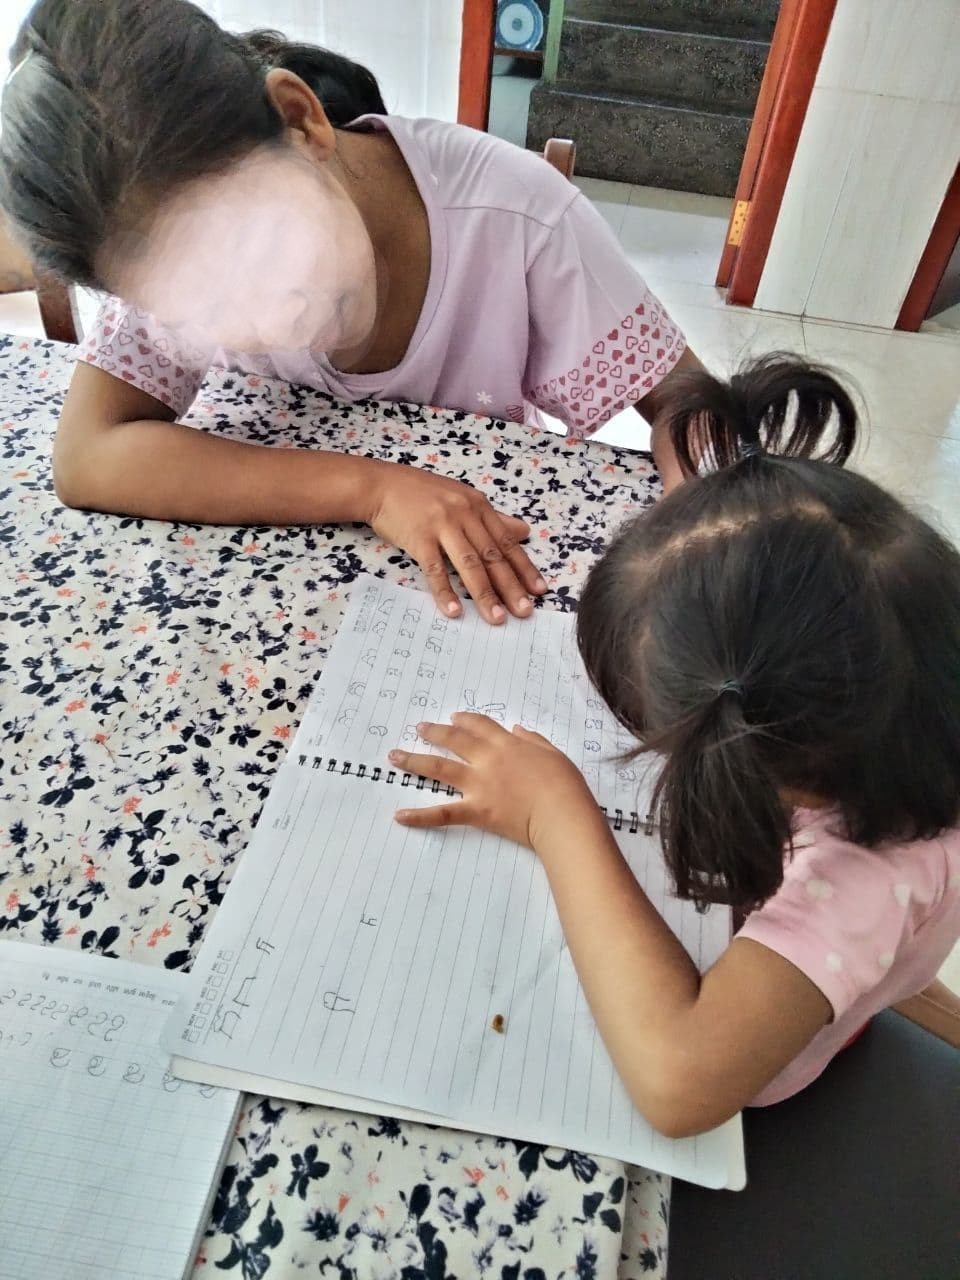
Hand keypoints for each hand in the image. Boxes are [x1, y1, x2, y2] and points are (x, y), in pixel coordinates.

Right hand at [368, 465, 545, 624]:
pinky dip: (445, 591)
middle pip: (492, 556)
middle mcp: (464, 515)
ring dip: (484, 594)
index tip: (539, 591)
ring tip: (496, 618)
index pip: (506, 542)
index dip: (524, 567)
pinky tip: (454, 611)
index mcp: (478, 506)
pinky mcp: (419, 538)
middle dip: (510, 586)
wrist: (381, 485)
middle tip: (525, 612)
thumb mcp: (463, 498)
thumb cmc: (422, 493)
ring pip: (469, 564)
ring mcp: (442, 526)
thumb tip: (524, 532)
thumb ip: (493, 518)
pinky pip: (435, 569)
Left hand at [389, 713, 601, 850]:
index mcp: (508, 745)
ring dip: (415, 760)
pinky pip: (443, 813)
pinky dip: (420, 816)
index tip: (454, 718)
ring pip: (440, 768)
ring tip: (395, 756)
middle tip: (419, 727)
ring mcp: (479, 785)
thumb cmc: (565, 785)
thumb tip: (518, 730)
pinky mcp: (476, 811)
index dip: (465, 720)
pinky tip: (399, 815)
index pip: (481, 726)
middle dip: (435, 732)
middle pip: (455, 740)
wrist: (561, 813)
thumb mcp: (554, 754)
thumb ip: (534, 740)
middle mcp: (488, 760)